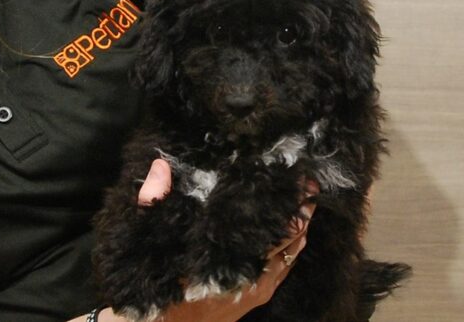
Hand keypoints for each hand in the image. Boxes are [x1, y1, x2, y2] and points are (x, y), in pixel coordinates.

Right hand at [130, 160, 317, 321]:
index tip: (299, 178)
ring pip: (292, 253)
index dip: (289, 200)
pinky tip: (298, 234)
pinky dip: (294, 247)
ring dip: (301, 226)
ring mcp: (259, 288)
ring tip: (309, 200)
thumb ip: (154, 201)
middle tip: (311, 183)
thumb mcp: (152, 244)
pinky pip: (285, 268)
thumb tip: (160, 166)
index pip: (273, 225)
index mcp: (232, 258)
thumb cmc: (159, 287)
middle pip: (290, 237)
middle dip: (302, 208)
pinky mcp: (258, 297)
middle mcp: (253, 274)